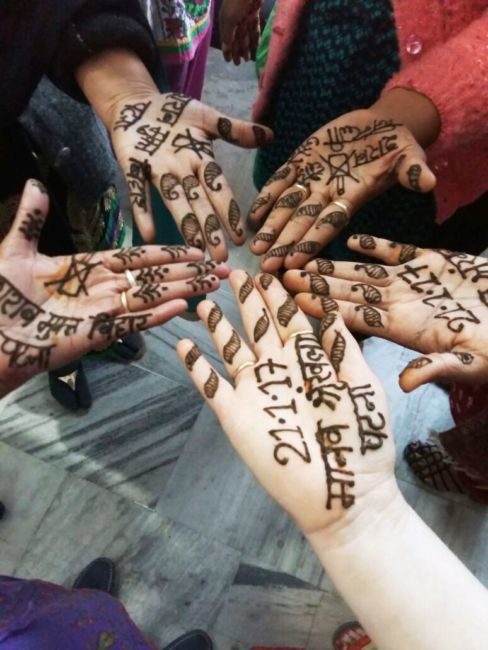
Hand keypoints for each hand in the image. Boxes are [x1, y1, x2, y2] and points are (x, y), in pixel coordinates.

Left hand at [0, 181, 228, 395]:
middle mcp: (103, 288)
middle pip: (155, 277)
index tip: (195, 249)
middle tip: (220, 268)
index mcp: (89, 267)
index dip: (167, 253)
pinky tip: (183, 307)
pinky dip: (158, 315)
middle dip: (189, 272)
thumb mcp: (15, 250)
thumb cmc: (1, 296)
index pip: (137, 257)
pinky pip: (134, 321)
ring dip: (185, 289)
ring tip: (214, 283)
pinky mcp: (99, 332)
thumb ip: (32, 219)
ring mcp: (104, 311)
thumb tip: (36, 183)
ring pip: (152, 296)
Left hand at [109, 91, 271, 257]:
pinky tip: (147, 233)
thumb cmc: (173, 114)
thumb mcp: (206, 117)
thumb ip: (234, 129)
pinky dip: (142, 211)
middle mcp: (182, 171)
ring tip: (194, 248)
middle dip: (209, 229)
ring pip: (174, 200)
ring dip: (185, 224)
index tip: (240, 238)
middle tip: (219, 256)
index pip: (219, 189)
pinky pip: (137, 189)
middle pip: (198, 203)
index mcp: (201, 161)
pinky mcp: (131, 164)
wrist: (135, 101)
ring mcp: (157, 170)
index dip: (228, 212)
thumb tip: (271, 135)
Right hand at [177, 270, 395, 534]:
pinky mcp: (236, 416)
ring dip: (218, 327)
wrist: (344, 492)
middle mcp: (279, 371)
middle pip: (258, 328)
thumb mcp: (362, 387)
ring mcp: (255, 392)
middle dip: (246, 300)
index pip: (289, 320)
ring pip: (231, 351)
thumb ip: (344, 349)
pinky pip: (211, 386)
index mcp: (310, 362)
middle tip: (234, 273)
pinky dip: (197, 366)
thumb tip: (330, 310)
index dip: (278, 297)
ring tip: (205, 303)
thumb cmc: (362, 440)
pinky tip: (185, 345)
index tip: (269, 272)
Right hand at [220, 0, 262, 63]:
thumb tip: (226, 49)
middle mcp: (235, 19)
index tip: (228, 61)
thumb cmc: (236, 1)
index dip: (227, 49)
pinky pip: (254, 28)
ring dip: (246, 47)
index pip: (226, 38)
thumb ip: (227, 35)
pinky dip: (255, 38)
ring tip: (247, 59)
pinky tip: (256, 47)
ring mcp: (245, 16)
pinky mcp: (254, 12)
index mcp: (226, 20)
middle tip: (238, 64)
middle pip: (236, 38)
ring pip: (245, 35)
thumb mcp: (229, 19)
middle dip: (237, 51)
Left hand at [249, 109, 435, 271]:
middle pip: (301, 223)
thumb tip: (428, 182)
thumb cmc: (397, 146)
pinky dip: (266, 196)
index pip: (328, 224)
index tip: (293, 262)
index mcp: (351, 197)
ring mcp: (311, 179)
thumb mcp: (409, 155)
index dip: (311, 242)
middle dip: (283, 244)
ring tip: (254, 248)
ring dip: (270, 227)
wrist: (379, 125)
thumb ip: (412, 171)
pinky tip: (251, 215)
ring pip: (286, 207)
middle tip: (265, 266)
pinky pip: (279, 181)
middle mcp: (327, 194)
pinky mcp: (300, 161)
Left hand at [283, 235, 487, 390]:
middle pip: (349, 293)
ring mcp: (412, 283)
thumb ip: (437, 369)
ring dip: (335, 265)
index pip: (354, 317)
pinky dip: (375, 245)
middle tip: (281, 273)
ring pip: (364, 272)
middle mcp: (399, 305)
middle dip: (316, 283)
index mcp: (403, 327)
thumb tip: (407, 384)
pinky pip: (396, 252)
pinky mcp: (430, 263)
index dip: (325, 307)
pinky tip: (351, 239)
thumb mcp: (471, 363)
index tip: (295, 299)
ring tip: (304, 256)